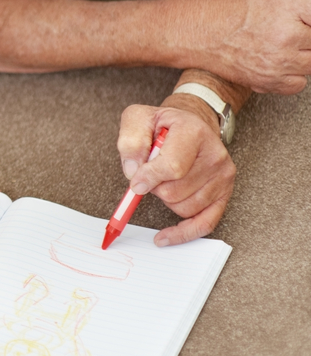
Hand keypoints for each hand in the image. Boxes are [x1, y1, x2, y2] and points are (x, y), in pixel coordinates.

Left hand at [117, 104, 235, 245]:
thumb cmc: (162, 125)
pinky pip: (204, 224)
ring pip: (183, 208)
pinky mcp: (224, 194)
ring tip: (166, 178)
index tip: (135, 182)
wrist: (190, 124)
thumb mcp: (138, 119)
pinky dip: (183, 233)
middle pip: (174, 192)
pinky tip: (165, 236)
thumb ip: (131, 141)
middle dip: (154, 186)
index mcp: (194, 132)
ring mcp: (223, 176)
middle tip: (152, 171)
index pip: (172, 167)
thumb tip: (133, 171)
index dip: (148, 178)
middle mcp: (215, 155)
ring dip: (166, 199)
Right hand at [192, 0, 310, 93]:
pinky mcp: (267, 80)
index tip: (307, 23)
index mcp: (289, 8)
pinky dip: (294, 75)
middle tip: (294, 33)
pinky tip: (280, 63)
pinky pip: (298, 84)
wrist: (198, 31)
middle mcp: (286, 36)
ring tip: (286, 46)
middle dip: (308, 36)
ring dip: (304, 55)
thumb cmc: (230, 9)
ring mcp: (277, 61)